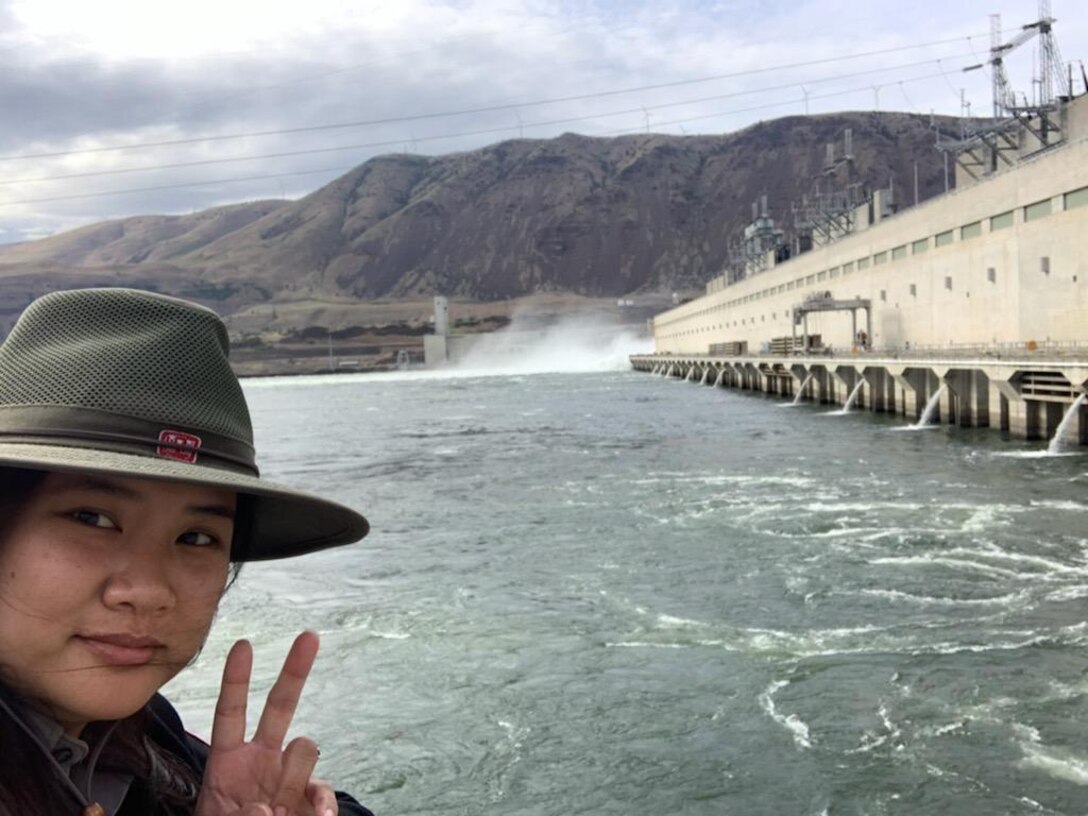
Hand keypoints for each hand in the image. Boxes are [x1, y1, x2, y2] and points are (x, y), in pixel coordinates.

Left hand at [195, 631, 337, 815]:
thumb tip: (268, 808)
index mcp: (226, 764)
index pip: (230, 713)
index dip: (236, 679)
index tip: (244, 643)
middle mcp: (260, 763)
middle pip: (280, 707)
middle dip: (295, 670)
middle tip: (309, 635)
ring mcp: (288, 780)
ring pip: (305, 748)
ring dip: (295, 770)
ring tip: (279, 808)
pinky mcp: (310, 802)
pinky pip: (323, 791)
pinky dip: (323, 806)